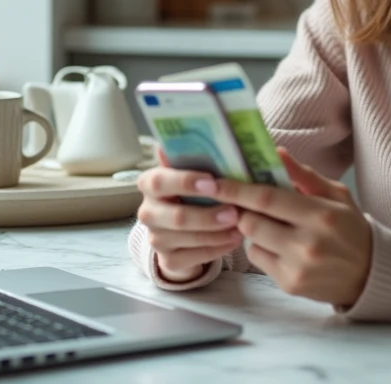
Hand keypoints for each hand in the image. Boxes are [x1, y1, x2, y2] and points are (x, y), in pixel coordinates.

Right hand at [135, 148, 243, 281]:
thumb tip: (206, 131)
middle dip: (209, 215)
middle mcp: (147, 211)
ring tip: (243, 226)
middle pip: (177, 216)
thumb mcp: (194, 174)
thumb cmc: (194, 192)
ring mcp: (156, 238)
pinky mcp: (168, 260)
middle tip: (235, 212)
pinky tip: (235, 239)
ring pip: (189, 238)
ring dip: (219, 233)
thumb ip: (197, 158)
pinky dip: (218, 248)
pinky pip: (196, 257)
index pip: (160, 181)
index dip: (185, 182)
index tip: (212, 182)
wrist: (183, 230)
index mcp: (150, 183)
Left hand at [212, 148, 371, 307]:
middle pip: (251, 222)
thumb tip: (276, 153)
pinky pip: (258, 260)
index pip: (267, 199)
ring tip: (269, 222)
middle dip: (241, 209)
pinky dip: (261, 247)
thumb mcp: (336, 195)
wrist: (370, 275)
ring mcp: (297, 268)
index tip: (215, 181)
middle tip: (243, 200)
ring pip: (251, 242)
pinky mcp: (289, 285)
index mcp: (321, 216)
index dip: (237, 189)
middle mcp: (307, 245)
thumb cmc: (352, 229)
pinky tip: (278, 243)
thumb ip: (304, 175)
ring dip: (252, 229)